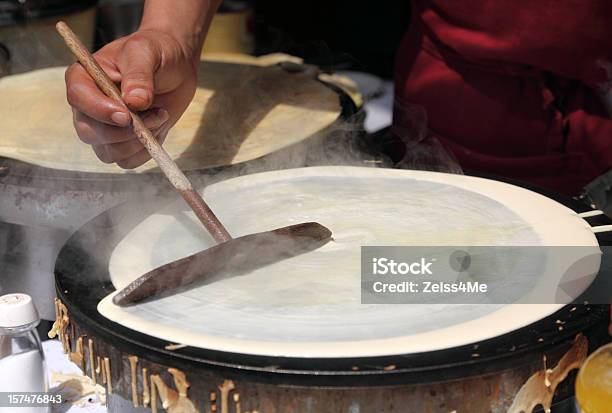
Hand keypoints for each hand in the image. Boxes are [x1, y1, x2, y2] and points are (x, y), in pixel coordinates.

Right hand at [65, 29, 197, 168]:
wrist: (174, 67)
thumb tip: (134, 102)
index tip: (126, 115)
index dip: (99, 111)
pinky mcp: (124, 143)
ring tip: (161, 115)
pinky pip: (128, 161)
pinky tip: (159, 128)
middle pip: (90, 133)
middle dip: (125, 132)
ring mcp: (104, 128)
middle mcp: (89, 107)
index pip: (78, 99)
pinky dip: (147, 150)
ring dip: (140, 141)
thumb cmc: (154, 52)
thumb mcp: (146, 53)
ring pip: (110, 153)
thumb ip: (139, 75)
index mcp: (84, 78)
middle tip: (157, 114)